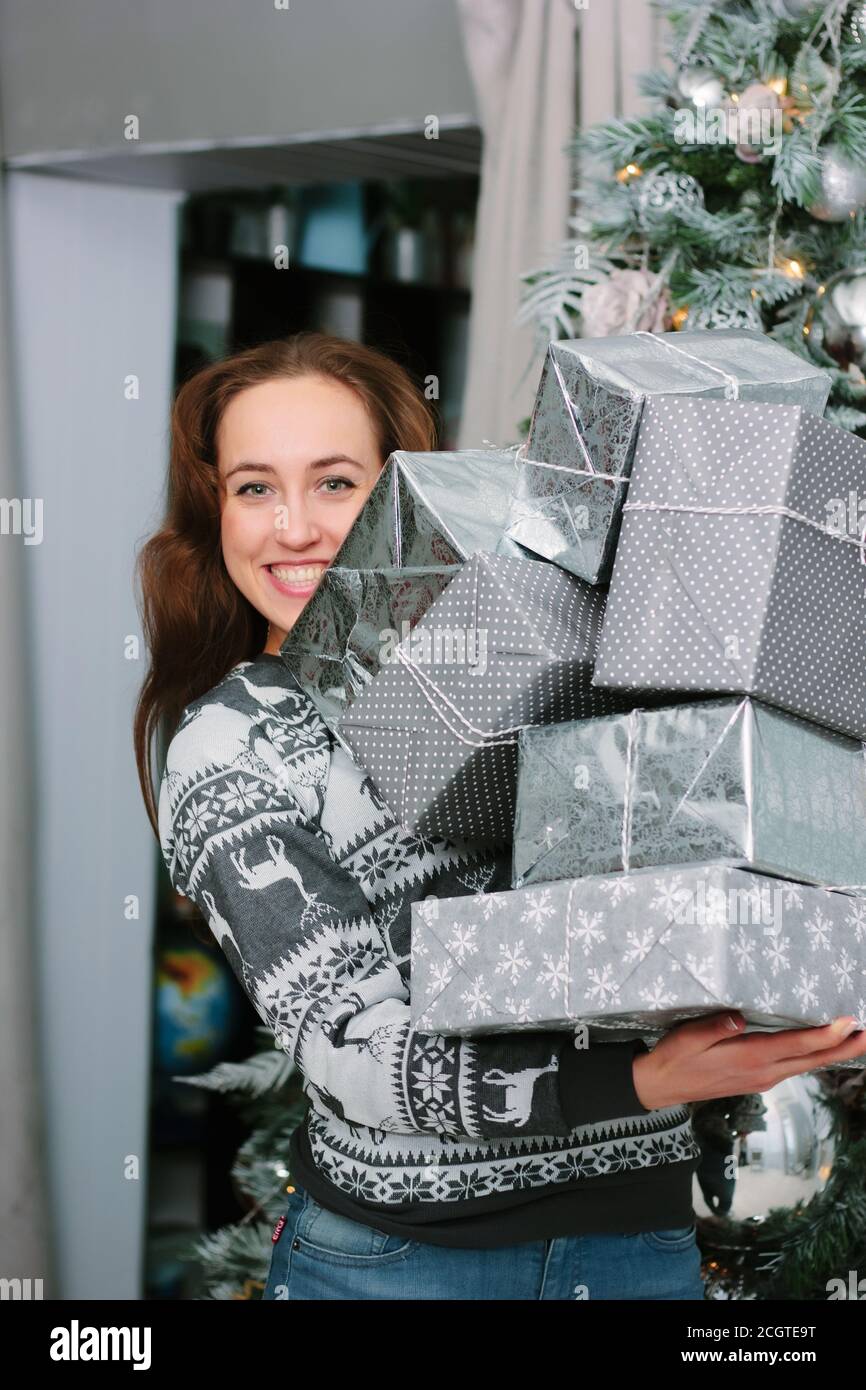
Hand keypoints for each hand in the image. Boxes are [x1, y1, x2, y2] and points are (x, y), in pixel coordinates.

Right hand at [632, 1012, 865, 1110]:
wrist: (661, 1088)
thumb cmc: (674, 1058)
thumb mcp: (687, 1038)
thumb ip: (713, 1027)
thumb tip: (738, 1017)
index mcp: (749, 1058)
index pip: (796, 1046)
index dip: (826, 1034)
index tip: (850, 1021)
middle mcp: (763, 1072)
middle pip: (812, 1059)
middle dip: (844, 1047)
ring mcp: (763, 1079)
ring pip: (807, 1065)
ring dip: (835, 1053)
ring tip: (858, 1039)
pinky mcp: (758, 1080)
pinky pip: (796, 1067)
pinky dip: (816, 1057)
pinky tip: (823, 1049)